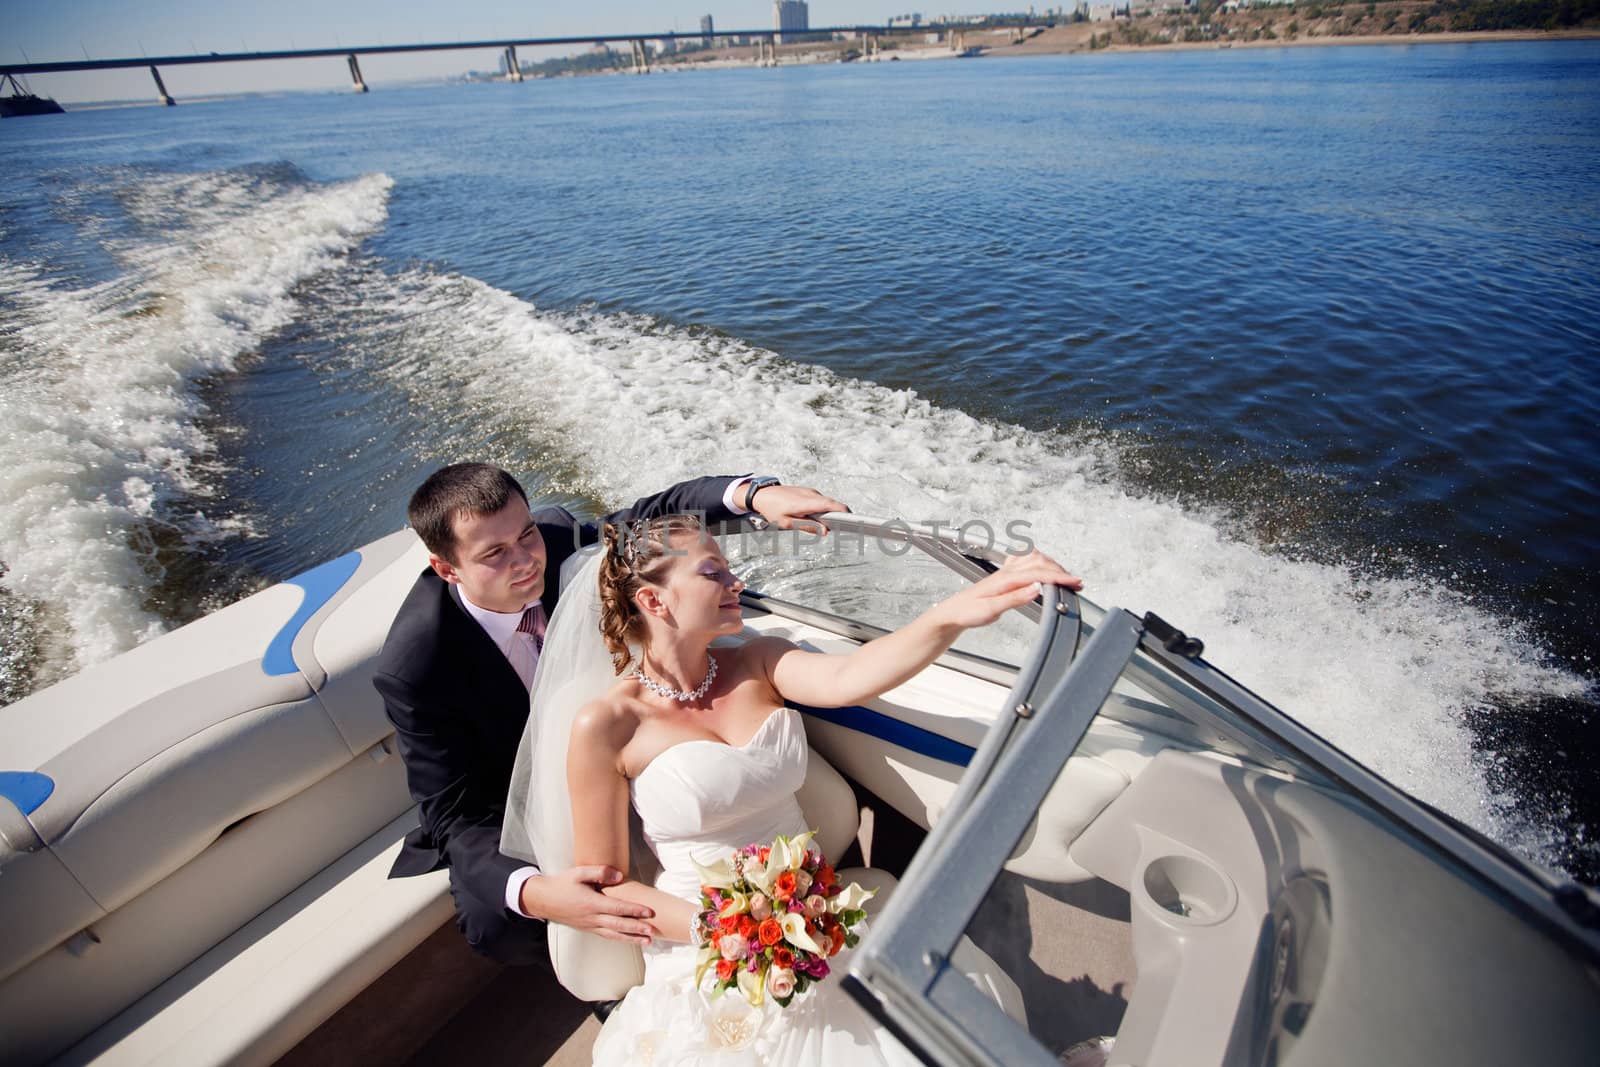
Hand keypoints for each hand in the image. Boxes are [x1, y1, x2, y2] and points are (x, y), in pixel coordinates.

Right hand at [519, 865, 654, 944]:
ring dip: (632, 938)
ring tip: (648, 942)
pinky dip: (620, 939)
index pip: (617, 908)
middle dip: (637, 929)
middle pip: (618, 925)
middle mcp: (592, 917)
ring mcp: (589, 925)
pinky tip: (631, 940)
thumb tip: (619, 876)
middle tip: (653, 932)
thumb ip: (599, 872)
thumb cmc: (562, 884)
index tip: (649, 912)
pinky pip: (607, 935)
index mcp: (591, 903)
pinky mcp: (588, 929)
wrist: (543, 900)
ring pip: (614, 934)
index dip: (634, 910)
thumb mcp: (578, 873)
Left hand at [749, 484, 848, 534]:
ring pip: (825, 504)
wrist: (761, 494)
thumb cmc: (772, 509)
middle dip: (839, 516)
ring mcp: (810, 492)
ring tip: (832, 527)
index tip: (853, 519)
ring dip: (829, 514)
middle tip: (846, 529)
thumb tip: (824, 531)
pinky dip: (823, 510)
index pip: (830, 505)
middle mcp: (811, 494)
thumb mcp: (788, 523)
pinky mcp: (808, 493)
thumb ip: (808, 527)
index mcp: (806, 502)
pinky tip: (820, 520)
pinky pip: (820, 502)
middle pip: (831, 505)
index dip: (843, 512)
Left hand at [935, 550, 1082, 629]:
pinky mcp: (1004, 576)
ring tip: (1065, 577)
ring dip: (1052, 565)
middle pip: (1040, 563)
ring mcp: (1006, 571)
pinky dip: (1039, 561)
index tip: (1075, 582)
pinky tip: (1043, 566)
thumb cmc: (967, 611)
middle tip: (1077, 583)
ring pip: (1034, 558)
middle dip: (1061, 571)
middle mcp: (1006, 571)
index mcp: (1005, 579)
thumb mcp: (990, 609)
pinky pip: (1024, 560)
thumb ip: (1014, 598)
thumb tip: (1036, 588)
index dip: (1059, 578)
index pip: (1038, 574)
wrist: (952, 612)